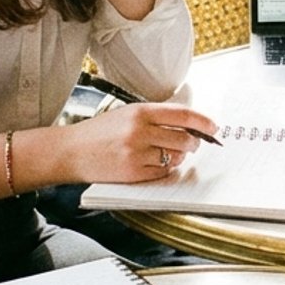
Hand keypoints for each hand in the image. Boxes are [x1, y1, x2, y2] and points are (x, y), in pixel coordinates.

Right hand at [65, 101, 213, 183]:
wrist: (71, 151)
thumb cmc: (100, 132)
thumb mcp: (126, 113)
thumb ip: (155, 117)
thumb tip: (187, 125)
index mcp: (139, 112)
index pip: (182, 115)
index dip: (202, 122)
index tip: (213, 127)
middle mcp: (139, 131)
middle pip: (184, 138)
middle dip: (194, 143)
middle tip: (194, 144)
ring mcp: (136, 153)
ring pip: (175, 157)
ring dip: (180, 156)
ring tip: (173, 153)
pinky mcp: (132, 173)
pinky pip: (162, 173)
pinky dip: (166, 169)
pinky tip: (158, 163)